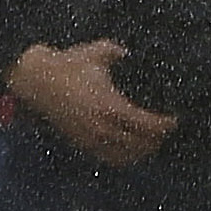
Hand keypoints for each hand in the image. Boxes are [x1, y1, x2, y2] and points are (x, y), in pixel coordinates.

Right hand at [9, 40, 175, 168]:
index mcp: (110, 105)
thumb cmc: (68, 64)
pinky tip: (129, 153)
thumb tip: (128, 53)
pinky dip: (122, 158)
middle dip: (156, 140)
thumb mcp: (97, 52)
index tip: (174, 120)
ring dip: (141, 152)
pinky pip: (107, 158)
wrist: (36, 79)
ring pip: (124, 156)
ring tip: (152, 144)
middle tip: (166, 132)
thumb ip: (118, 52)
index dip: (164, 125)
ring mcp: (91, 138)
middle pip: (139, 144)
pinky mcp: (81, 143)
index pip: (146, 124)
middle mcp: (103, 127)